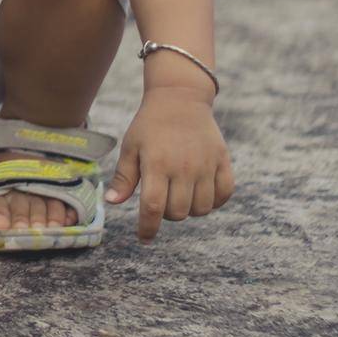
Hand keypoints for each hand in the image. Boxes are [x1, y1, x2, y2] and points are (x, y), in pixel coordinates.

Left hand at [105, 86, 233, 241]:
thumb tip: (112, 203)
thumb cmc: (149, 125)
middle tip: (162, 200)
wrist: (180, 98)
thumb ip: (124, 177)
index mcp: (156, 164)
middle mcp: (183, 167)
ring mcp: (206, 165)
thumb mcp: (131, 147)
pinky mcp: (223, 161)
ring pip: (202, 208)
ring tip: (180, 194)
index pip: (153, 207)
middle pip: (178, 212)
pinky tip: (201, 193)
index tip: (144, 238)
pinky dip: (214, 201)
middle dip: (167, 215)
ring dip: (190, 210)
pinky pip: (224, 194)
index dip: (148, 227)